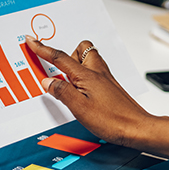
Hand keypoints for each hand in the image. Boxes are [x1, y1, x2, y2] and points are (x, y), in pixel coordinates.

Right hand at [26, 36, 168, 164]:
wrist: (137, 129)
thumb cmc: (113, 121)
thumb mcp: (79, 109)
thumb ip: (62, 92)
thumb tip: (48, 82)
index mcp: (87, 75)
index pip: (59, 57)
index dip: (42, 48)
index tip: (31, 40)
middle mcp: (97, 72)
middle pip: (79, 50)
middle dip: (66, 54)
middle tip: (56, 70)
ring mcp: (105, 79)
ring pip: (88, 59)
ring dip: (76, 65)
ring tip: (68, 84)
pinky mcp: (109, 87)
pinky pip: (94, 72)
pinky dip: (84, 77)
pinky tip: (82, 93)